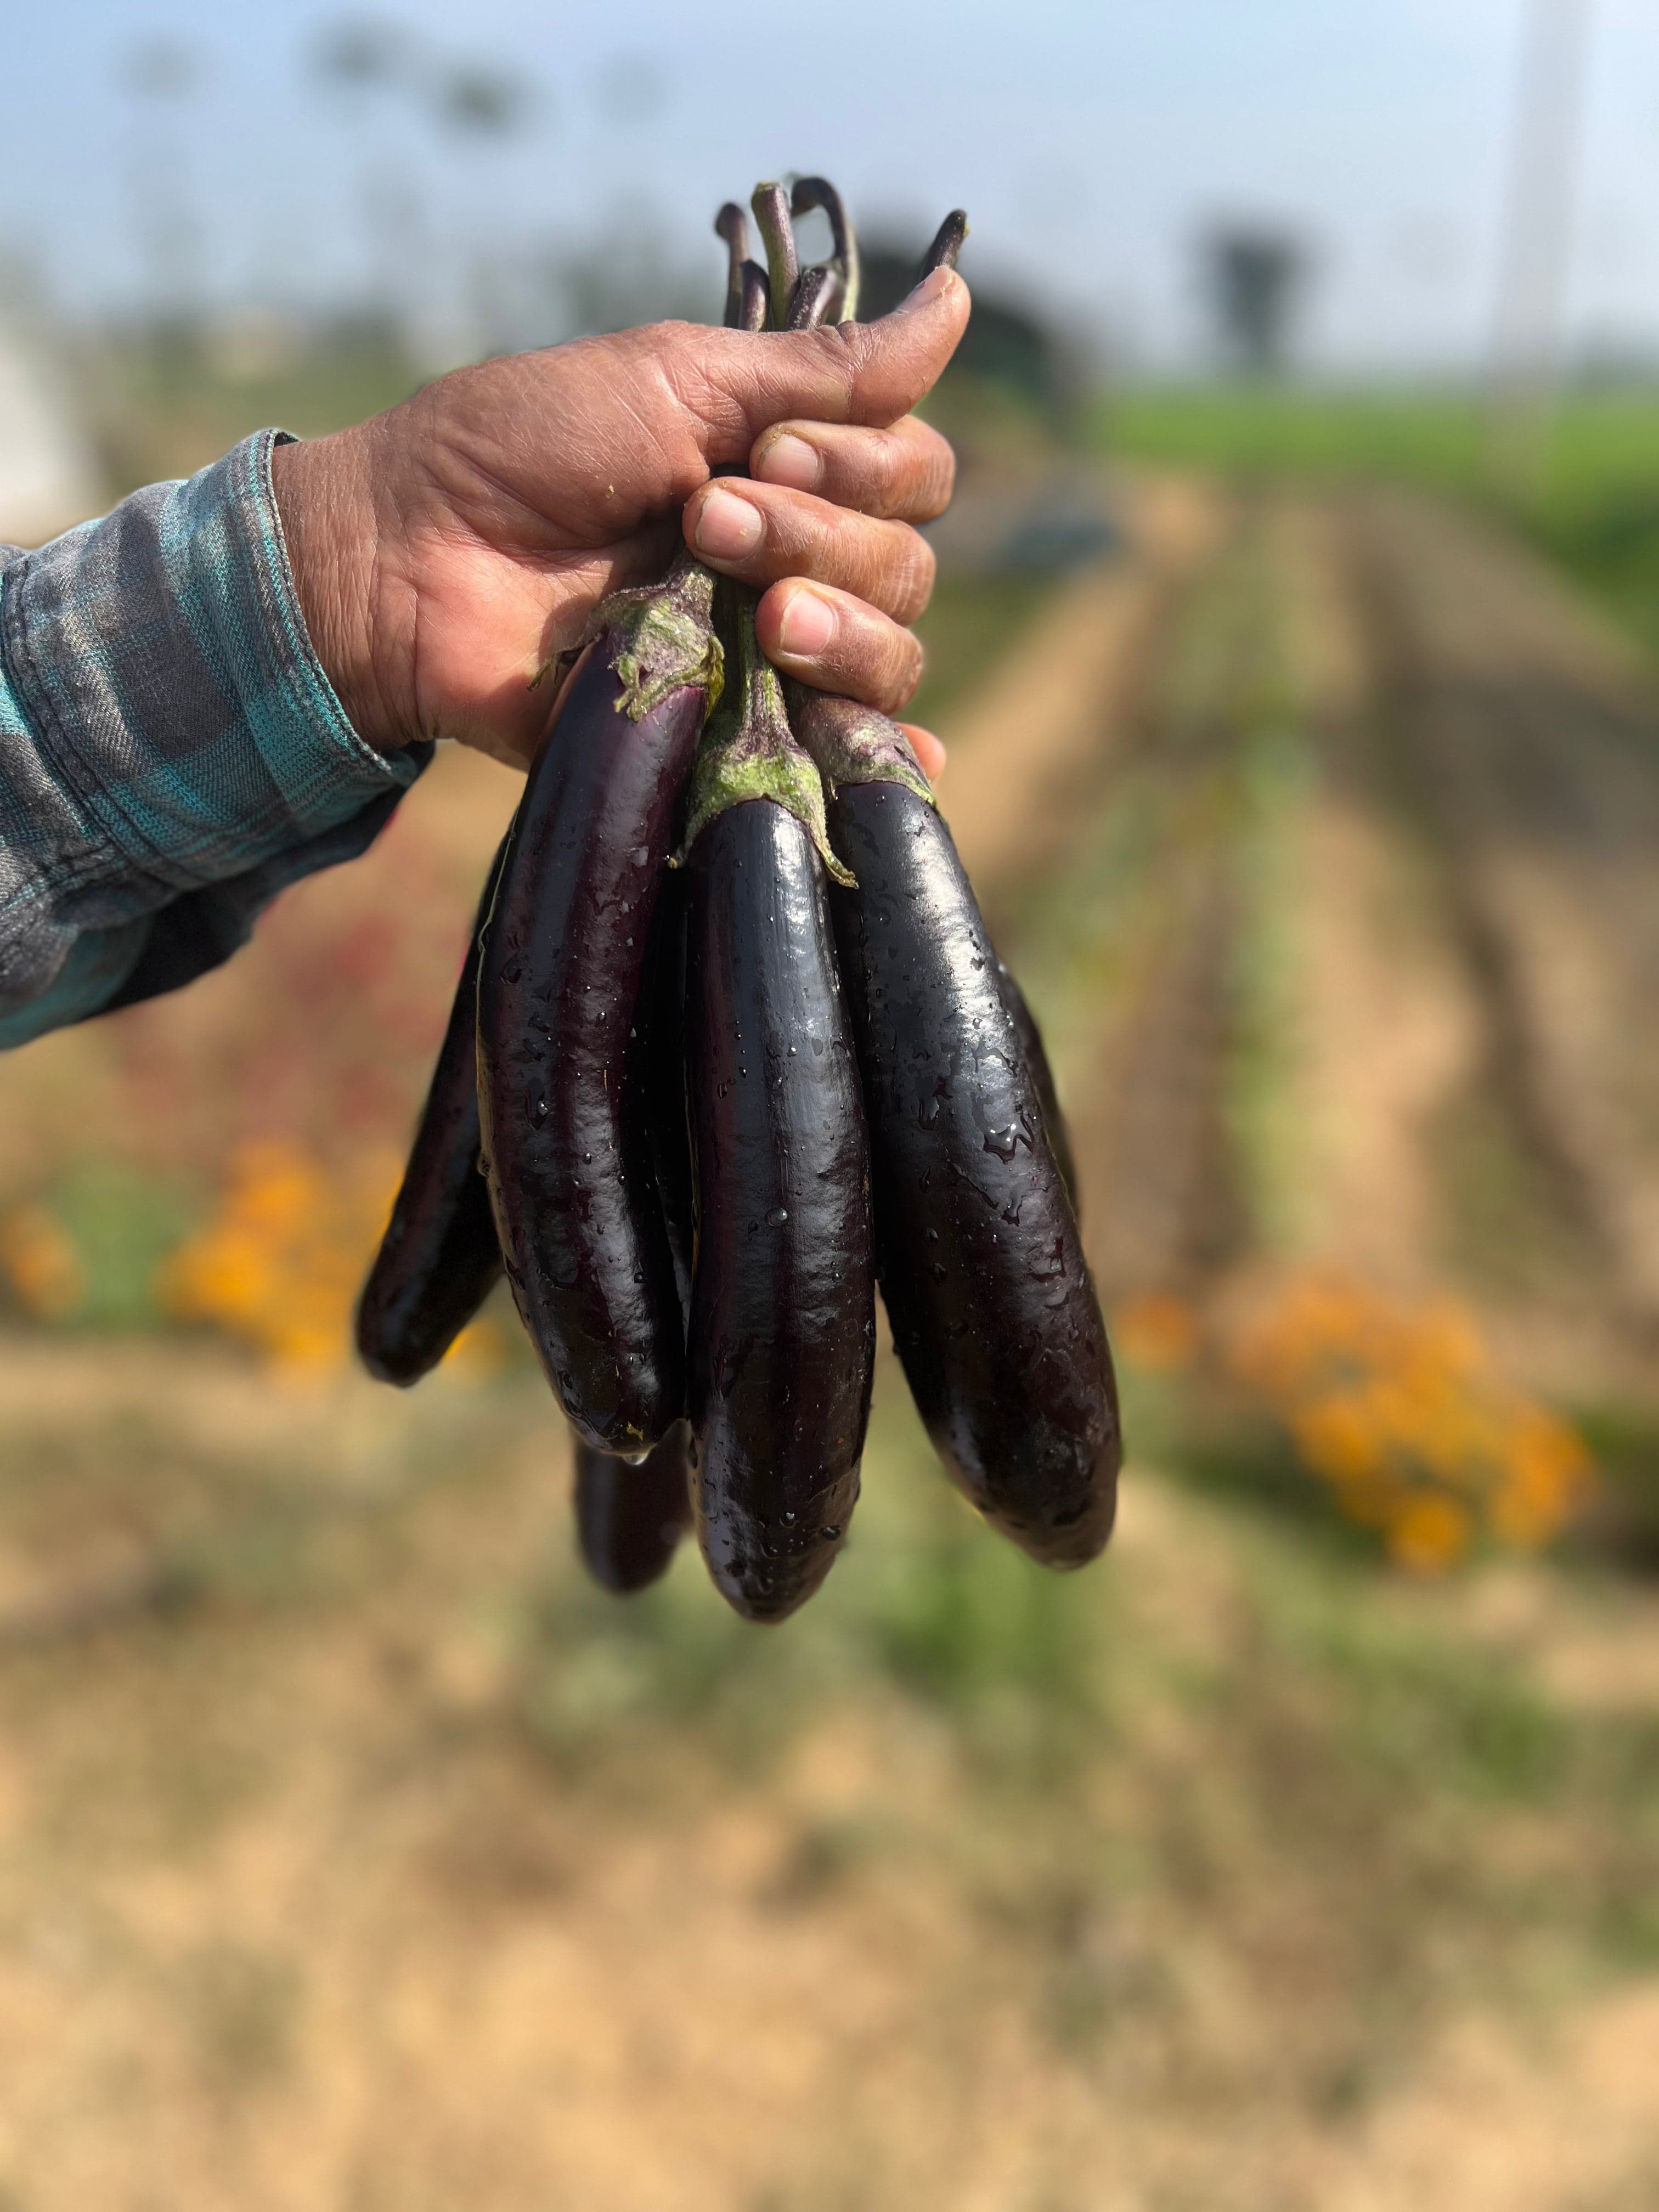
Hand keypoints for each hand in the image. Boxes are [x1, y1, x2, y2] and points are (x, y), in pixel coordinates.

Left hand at [272, 267, 967, 776]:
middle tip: (707, 522)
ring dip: (840, 629)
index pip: (914, 474)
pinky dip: (887, 753)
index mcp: (788, 472)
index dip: (865, 466)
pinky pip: (848, 759)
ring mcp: (765, 660)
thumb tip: (958, 297)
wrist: (409, 562)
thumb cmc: (523, 451)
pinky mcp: (727, 741)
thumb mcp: (676, 378)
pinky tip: (899, 747)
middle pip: (907, 567)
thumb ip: (821, 367)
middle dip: (822, 539)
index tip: (763, 451)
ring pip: (891, 657)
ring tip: (755, 621)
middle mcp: (793, 564)